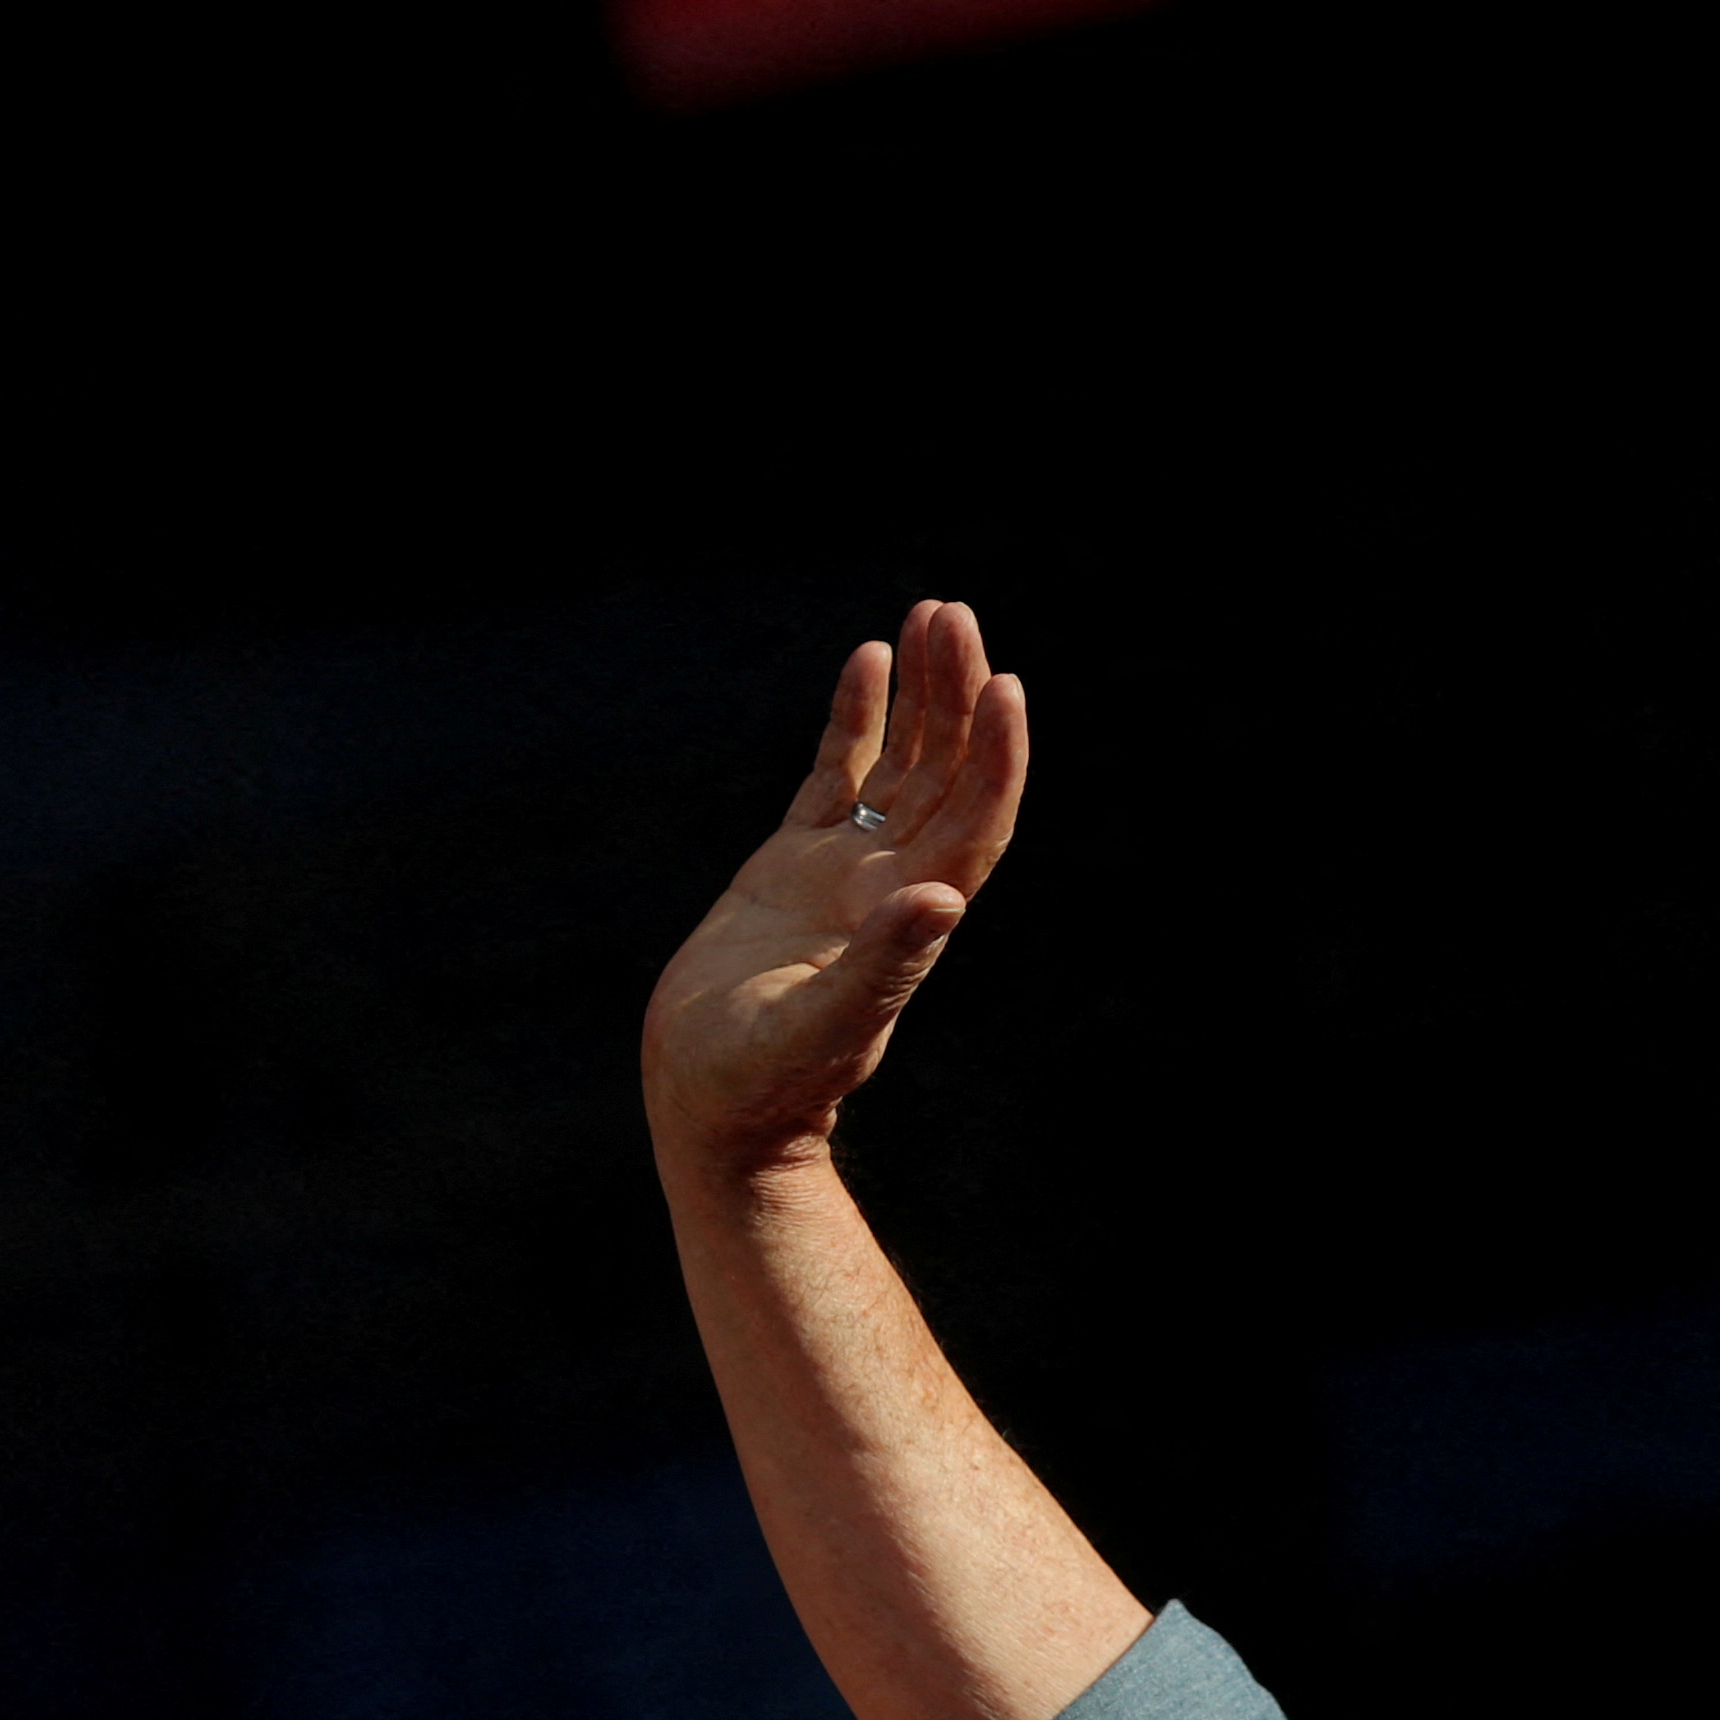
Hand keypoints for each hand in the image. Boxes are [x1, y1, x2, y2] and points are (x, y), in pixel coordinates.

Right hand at [643, 599, 1028, 1173]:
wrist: (713, 1104)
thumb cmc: (766, 1084)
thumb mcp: (825, 1025)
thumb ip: (885, 965)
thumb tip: (942, 900)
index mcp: (911, 918)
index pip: (975, 821)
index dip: (997, 758)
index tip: (1007, 688)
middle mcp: (892, 884)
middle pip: (947, 774)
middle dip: (959, 695)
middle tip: (959, 614)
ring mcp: (846, 869)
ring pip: (901, 763)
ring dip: (922, 695)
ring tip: (932, 615)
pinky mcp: (793, 864)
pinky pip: (837, 775)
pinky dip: (855, 720)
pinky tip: (869, 660)